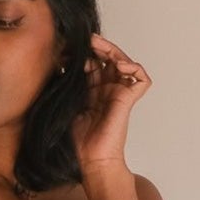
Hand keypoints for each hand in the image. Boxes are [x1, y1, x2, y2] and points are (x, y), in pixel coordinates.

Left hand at [70, 31, 150, 173]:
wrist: (92, 160)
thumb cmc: (80, 141)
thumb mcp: (68, 105)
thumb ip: (68, 85)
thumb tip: (58, 64)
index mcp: (94, 91)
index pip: (94, 63)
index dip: (84, 53)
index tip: (68, 51)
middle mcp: (108, 90)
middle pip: (109, 59)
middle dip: (99, 46)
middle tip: (87, 39)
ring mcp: (120, 94)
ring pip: (124, 62)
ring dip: (113, 51)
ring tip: (98, 45)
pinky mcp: (129, 100)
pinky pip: (141, 78)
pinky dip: (134, 68)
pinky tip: (119, 66)